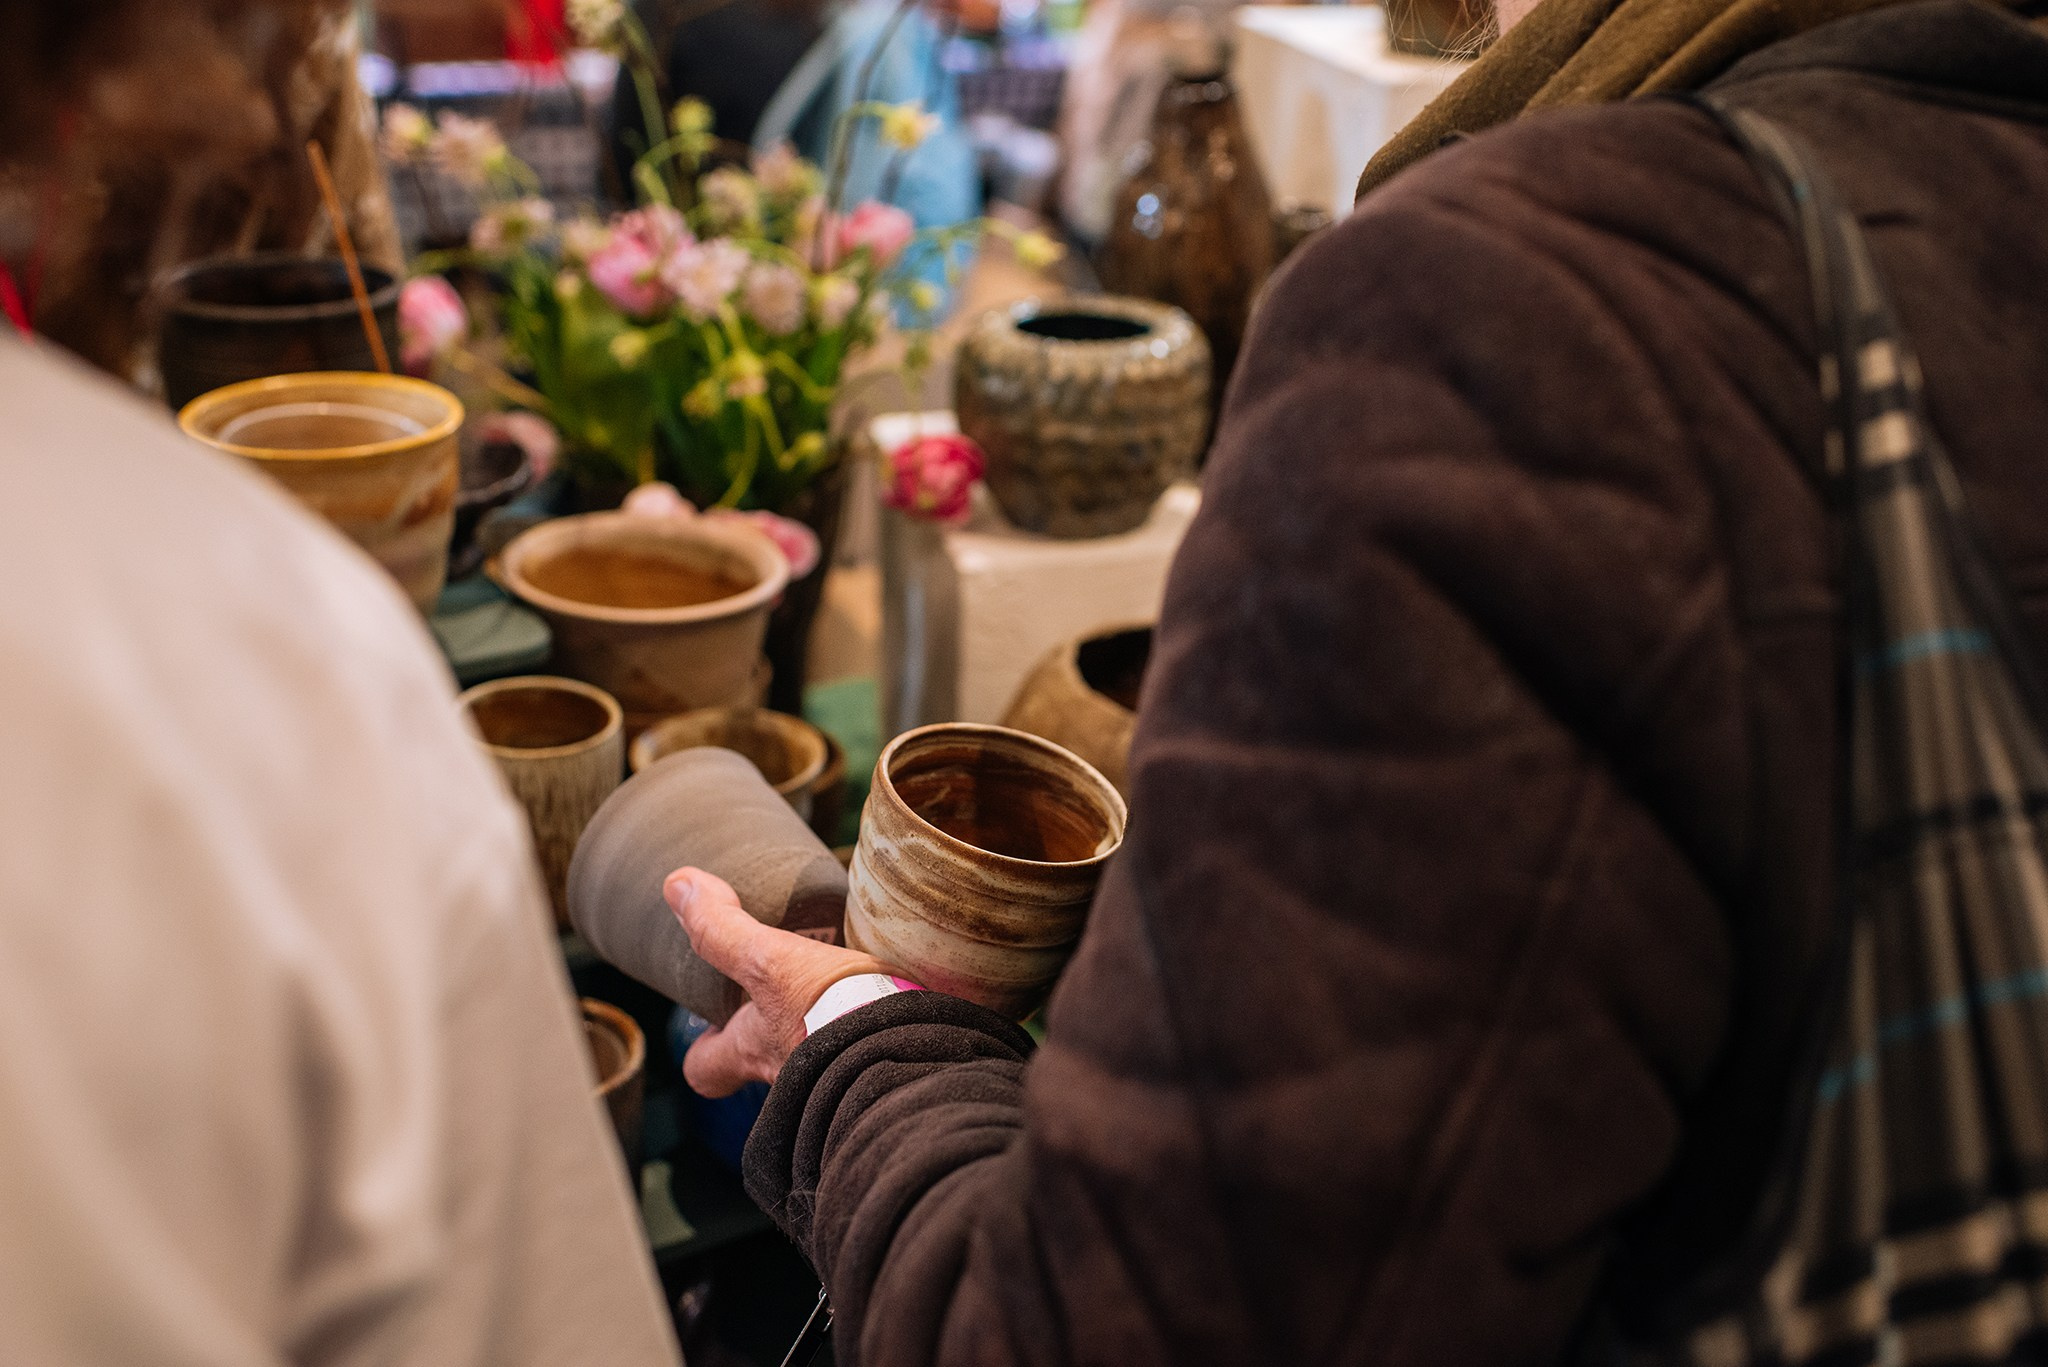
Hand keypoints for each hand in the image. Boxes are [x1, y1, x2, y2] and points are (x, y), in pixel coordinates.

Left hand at [665, 867, 896, 1097]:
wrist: (912, 1052)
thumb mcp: (770, 961)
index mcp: (754, 1051)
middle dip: (770, 1038)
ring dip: (825, 1035)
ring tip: (846, 993)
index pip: (706, 1070)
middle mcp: (789, 1078)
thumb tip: (677, 884)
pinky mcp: (883, 1069)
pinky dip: (872, 1036)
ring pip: (817, 1065)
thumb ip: (722, 930)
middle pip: (763, 1068)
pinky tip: (891, 1006)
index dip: (703, 1053)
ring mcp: (836, 1081)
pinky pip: (868, 1058)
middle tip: (784, 1000)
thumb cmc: (831, 1014)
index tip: (708, 1032)